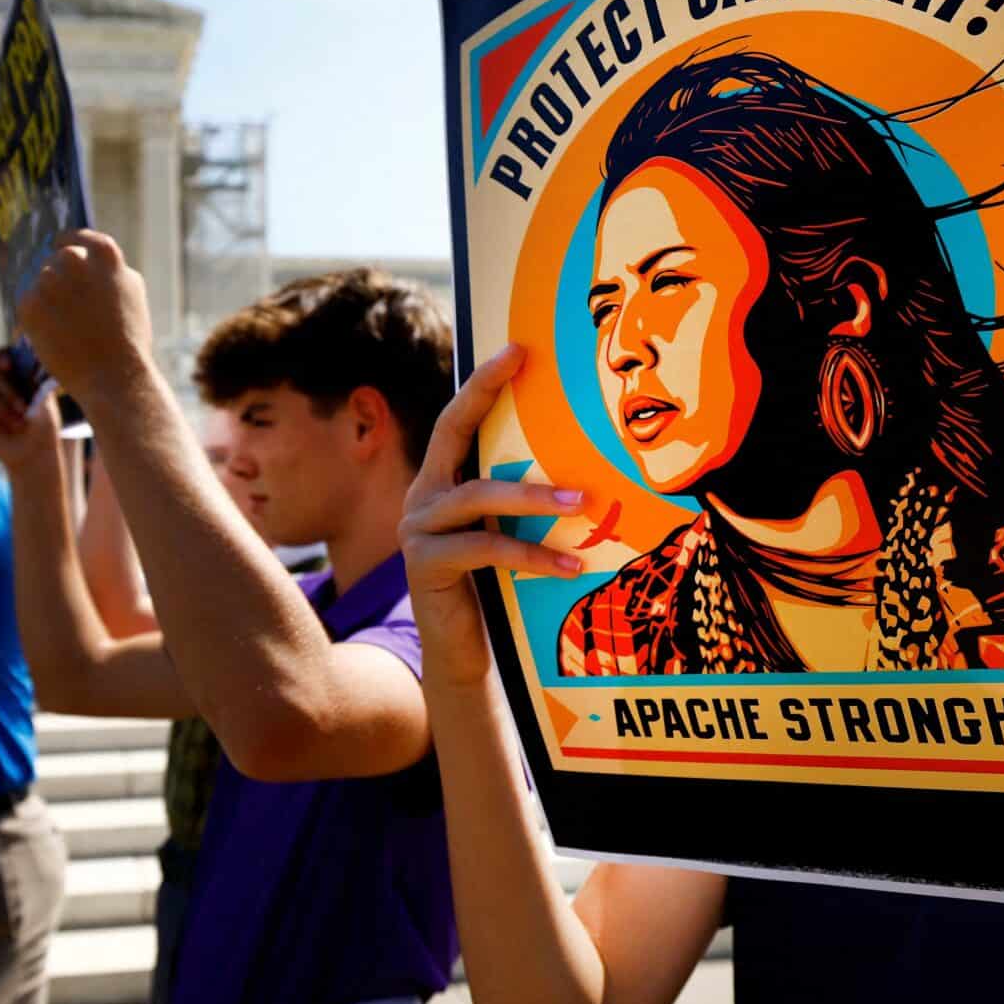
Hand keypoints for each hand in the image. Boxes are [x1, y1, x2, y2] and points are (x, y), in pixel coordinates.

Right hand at [0, 351, 65, 475]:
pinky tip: (3, 430)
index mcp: (18, 377)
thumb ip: (40, 385)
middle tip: (24, 409)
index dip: (2, 356)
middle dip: (9, 391)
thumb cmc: (44, 427)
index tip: (8, 365)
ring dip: (5, 411)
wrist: (34, 453)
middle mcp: (0, 386)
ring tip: (20, 426)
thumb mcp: (47, 405)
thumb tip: (37, 365)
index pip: (4, 356)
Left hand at [17, 231, 153, 402]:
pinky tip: (56, 335)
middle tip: (70, 306)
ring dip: (49, 298)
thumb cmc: (129, 337)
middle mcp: (73, 260)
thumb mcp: (131, 291)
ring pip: (41, 282)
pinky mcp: (29, 304)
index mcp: (104, 253)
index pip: (77, 236)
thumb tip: (86, 255)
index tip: (62, 249)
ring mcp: (49, 281)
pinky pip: (28, 303)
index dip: (69, 243)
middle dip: (60, 277)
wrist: (113, 376)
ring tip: (68, 327)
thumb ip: (109, 269)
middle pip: (57, 260)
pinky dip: (37, 317)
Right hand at [398, 344, 584, 689]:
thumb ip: (518, 501)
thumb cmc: (493, 589)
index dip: (482, 383)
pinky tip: (572, 565)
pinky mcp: (425, 565)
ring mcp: (418, 530)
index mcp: (440, 483)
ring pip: (478, 497)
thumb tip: (585, 464)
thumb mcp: (506, 533)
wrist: (462, 655)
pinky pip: (486, 548)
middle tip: (529, 367)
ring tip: (582, 503)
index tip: (516, 348)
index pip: (457, 420)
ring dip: (534, 498)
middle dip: (487, 394)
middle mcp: (422, 498)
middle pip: (452, 434)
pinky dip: (532, 556)